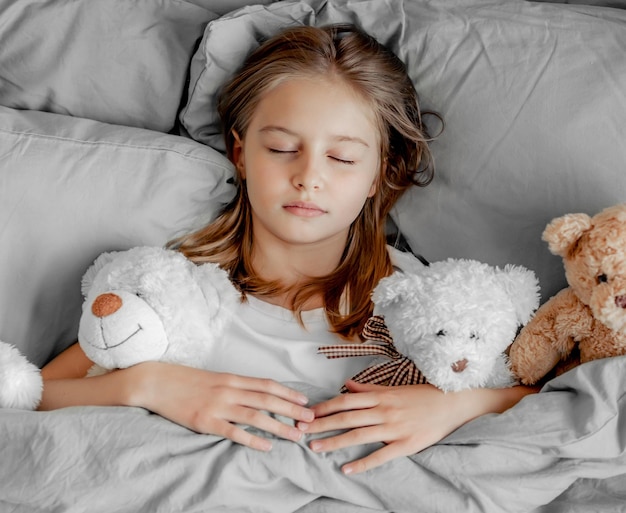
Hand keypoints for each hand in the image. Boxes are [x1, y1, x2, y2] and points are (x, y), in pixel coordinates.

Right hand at [129, 361, 314, 450]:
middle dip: (292, 410)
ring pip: (256, 416)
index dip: (288, 392)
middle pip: (267, 400)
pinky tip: (267, 446)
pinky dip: (253, 440)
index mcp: (231, 379)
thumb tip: (255, 394)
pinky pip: (234, 432)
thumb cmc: (186, 380)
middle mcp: (229, 391)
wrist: (156, 382)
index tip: (305, 400)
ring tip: (296, 435)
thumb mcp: (213, 378)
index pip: (267, 385)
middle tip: (310, 419)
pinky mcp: (205, 422)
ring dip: (279, 426)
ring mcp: (218, 407)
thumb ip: (234, 386)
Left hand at [297, 380, 534, 473]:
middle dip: (321, 424)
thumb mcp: (394, 389)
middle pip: (346, 417)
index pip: (345, 401)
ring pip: (358, 435)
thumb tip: (347, 386)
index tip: (307, 413)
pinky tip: (346, 469)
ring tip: (315, 448)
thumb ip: (368, 390)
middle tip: (300, 430)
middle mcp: (383, 411)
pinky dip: (362, 463)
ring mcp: (394, 428)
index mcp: (380, 397)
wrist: (453, 403)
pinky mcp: (406, 444)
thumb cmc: (422, 396)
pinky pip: (380, 456)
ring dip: (334, 442)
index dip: (324, 407)